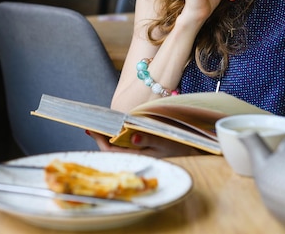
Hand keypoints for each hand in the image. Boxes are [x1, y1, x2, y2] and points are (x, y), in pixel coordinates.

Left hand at [87, 131, 203, 157]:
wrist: (194, 150)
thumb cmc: (180, 145)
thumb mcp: (165, 140)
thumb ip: (149, 139)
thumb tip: (132, 137)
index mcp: (139, 157)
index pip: (112, 151)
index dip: (100, 140)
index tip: (91, 129)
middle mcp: (136, 157)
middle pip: (112, 150)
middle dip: (101, 138)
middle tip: (91, 126)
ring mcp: (139, 154)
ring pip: (117, 148)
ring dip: (108, 138)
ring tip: (99, 127)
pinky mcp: (143, 150)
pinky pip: (125, 146)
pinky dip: (118, 137)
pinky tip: (115, 130)